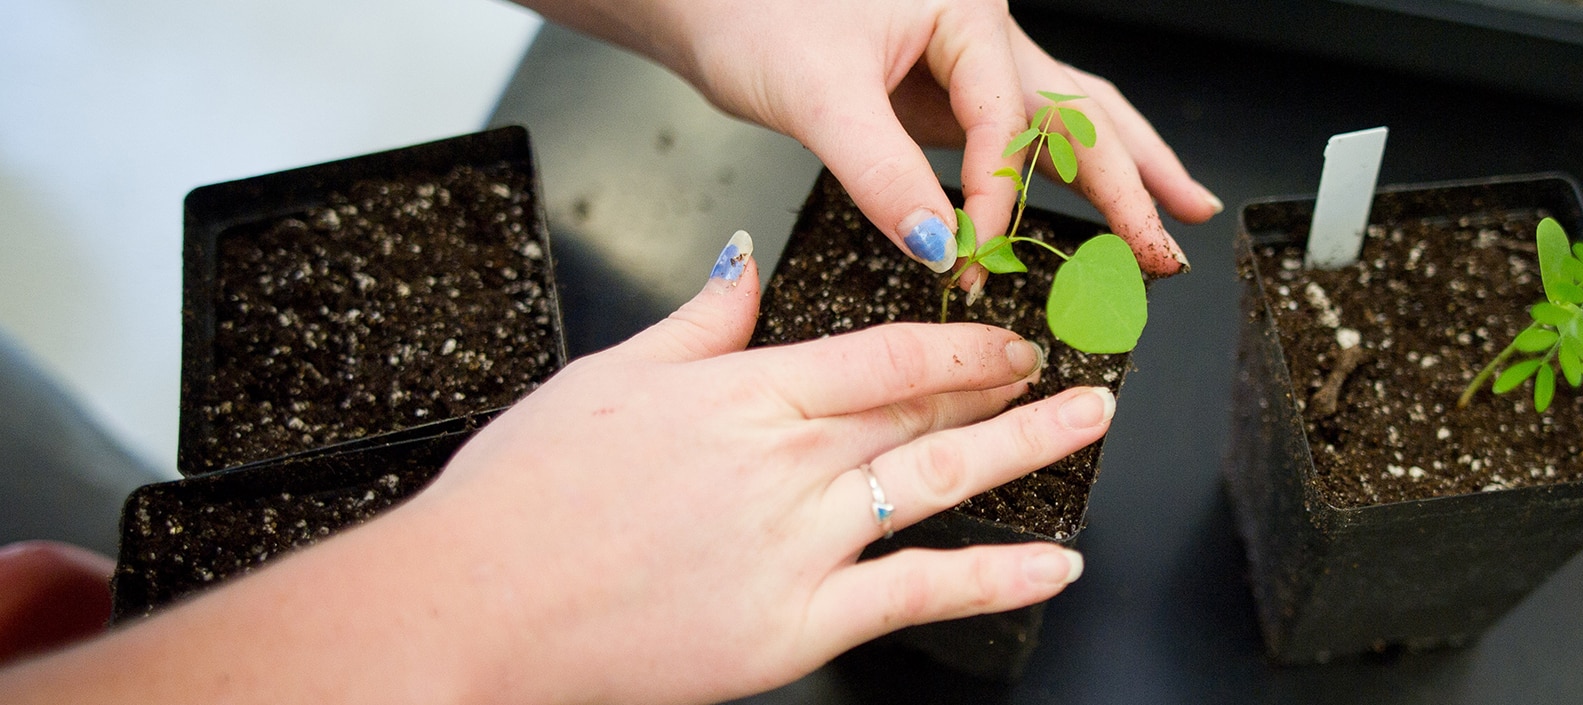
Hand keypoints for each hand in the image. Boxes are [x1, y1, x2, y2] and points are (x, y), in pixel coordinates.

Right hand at [0, 237, 1111, 704]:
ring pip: (940, 483)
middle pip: (925, 411)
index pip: (887, 354)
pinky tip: (1055, 565)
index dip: (962, 345)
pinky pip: (920, 591)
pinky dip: (996, 576)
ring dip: (1026, 452)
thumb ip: (701, 321)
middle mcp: (786, 459)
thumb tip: (748, 266)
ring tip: (1086, 428)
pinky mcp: (796, 624)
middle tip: (1070, 372)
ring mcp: (799, 542)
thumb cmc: (521, 500)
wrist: (470, 606)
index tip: (1008, 338)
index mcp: (744, 391)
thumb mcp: (608, 378)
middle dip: (1008, 387)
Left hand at [519, 0, 1220, 279]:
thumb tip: (939, 245)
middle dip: (1132, 180)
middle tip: (1169, 245)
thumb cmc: (750, 11)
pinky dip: (1062, 175)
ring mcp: (967, 64)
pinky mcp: (944, 94)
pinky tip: (1093, 204)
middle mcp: (979, 32)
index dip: (1001, 192)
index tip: (980, 250)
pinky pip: (1022, 138)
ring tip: (1177, 217)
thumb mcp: (816, 96)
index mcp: (962, 12)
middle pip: (1079, 109)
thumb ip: (881, 175)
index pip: (1008, 119)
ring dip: (1123, 170)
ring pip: (1068, 117)